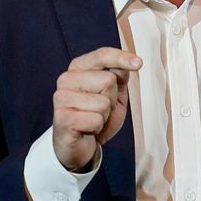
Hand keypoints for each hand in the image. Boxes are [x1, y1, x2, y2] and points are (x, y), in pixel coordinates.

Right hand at [52, 47, 141, 170]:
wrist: (81, 145)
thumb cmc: (97, 115)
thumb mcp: (114, 92)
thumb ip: (119, 75)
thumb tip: (132, 63)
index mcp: (78, 67)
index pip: (102, 55)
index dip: (121, 58)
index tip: (138, 63)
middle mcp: (66, 78)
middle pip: (108, 80)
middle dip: (112, 99)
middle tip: (100, 109)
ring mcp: (62, 97)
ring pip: (103, 102)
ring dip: (104, 115)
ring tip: (92, 119)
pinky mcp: (62, 118)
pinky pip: (96, 120)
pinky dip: (98, 127)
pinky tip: (86, 129)